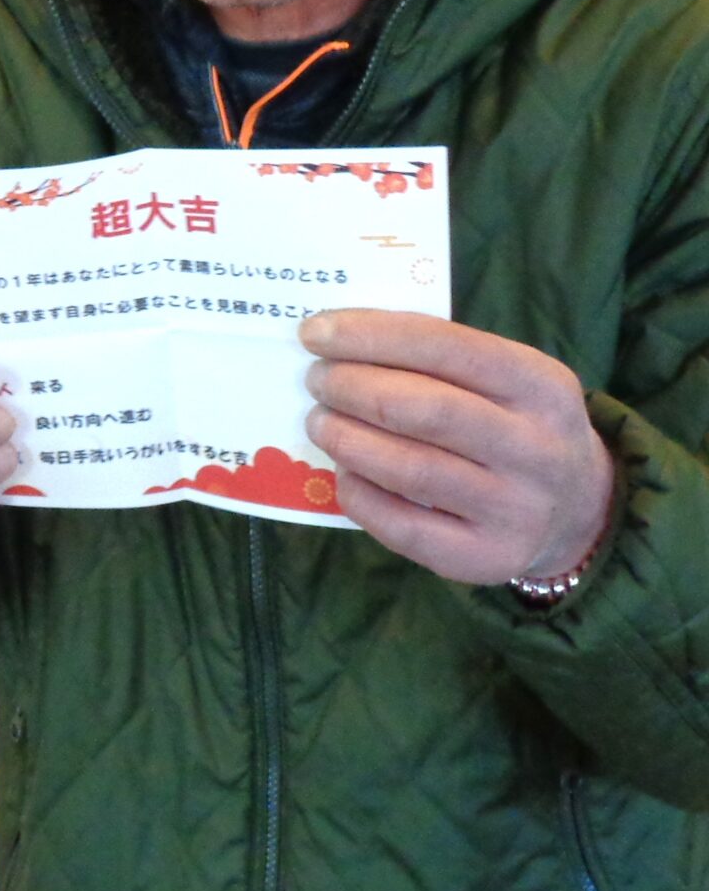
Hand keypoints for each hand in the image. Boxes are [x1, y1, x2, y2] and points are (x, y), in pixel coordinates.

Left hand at [301, 309, 613, 584]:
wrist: (576, 508)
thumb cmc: (512, 423)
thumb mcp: (504, 378)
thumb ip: (438, 357)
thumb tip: (337, 340)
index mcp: (541, 385)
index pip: (447, 347)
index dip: (372, 336)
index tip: (315, 333)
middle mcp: (537, 448)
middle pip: (424, 409)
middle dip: (351, 388)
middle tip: (316, 381)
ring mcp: (516, 509)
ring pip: (409, 469)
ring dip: (346, 439)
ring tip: (319, 422)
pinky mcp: (486, 558)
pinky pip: (402, 526)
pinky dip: (358, 492)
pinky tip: (343, 471)